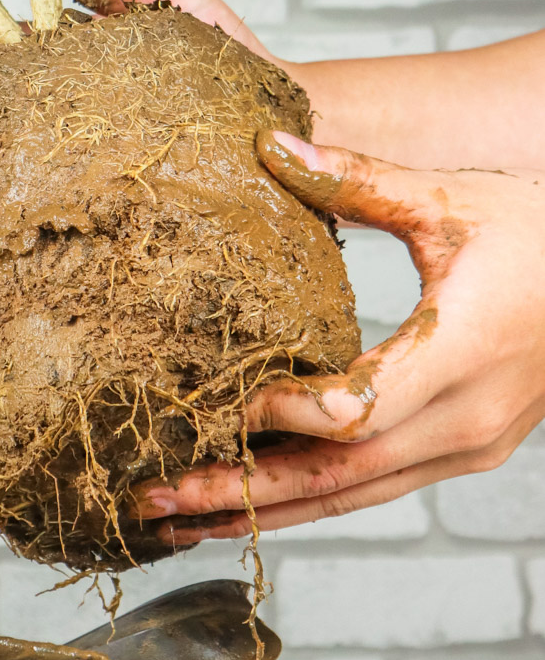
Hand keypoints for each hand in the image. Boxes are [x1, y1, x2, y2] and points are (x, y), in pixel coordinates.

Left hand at [132, 132, 544, 542]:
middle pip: (339, 477)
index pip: (356, 410)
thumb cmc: (538, 232)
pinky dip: (312, 495)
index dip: (279, 412)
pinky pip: (376, 486)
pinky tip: (254, 495)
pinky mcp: (466, 450)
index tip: (210, 400)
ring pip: (354, 496)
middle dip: (242, 489)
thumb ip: (358, 177)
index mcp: (465, 352)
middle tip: (154, 496)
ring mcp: (470, 446)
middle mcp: (467, 420)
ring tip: (179, 517)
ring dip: (266, 507)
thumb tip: (271, 143)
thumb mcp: (450, 198)